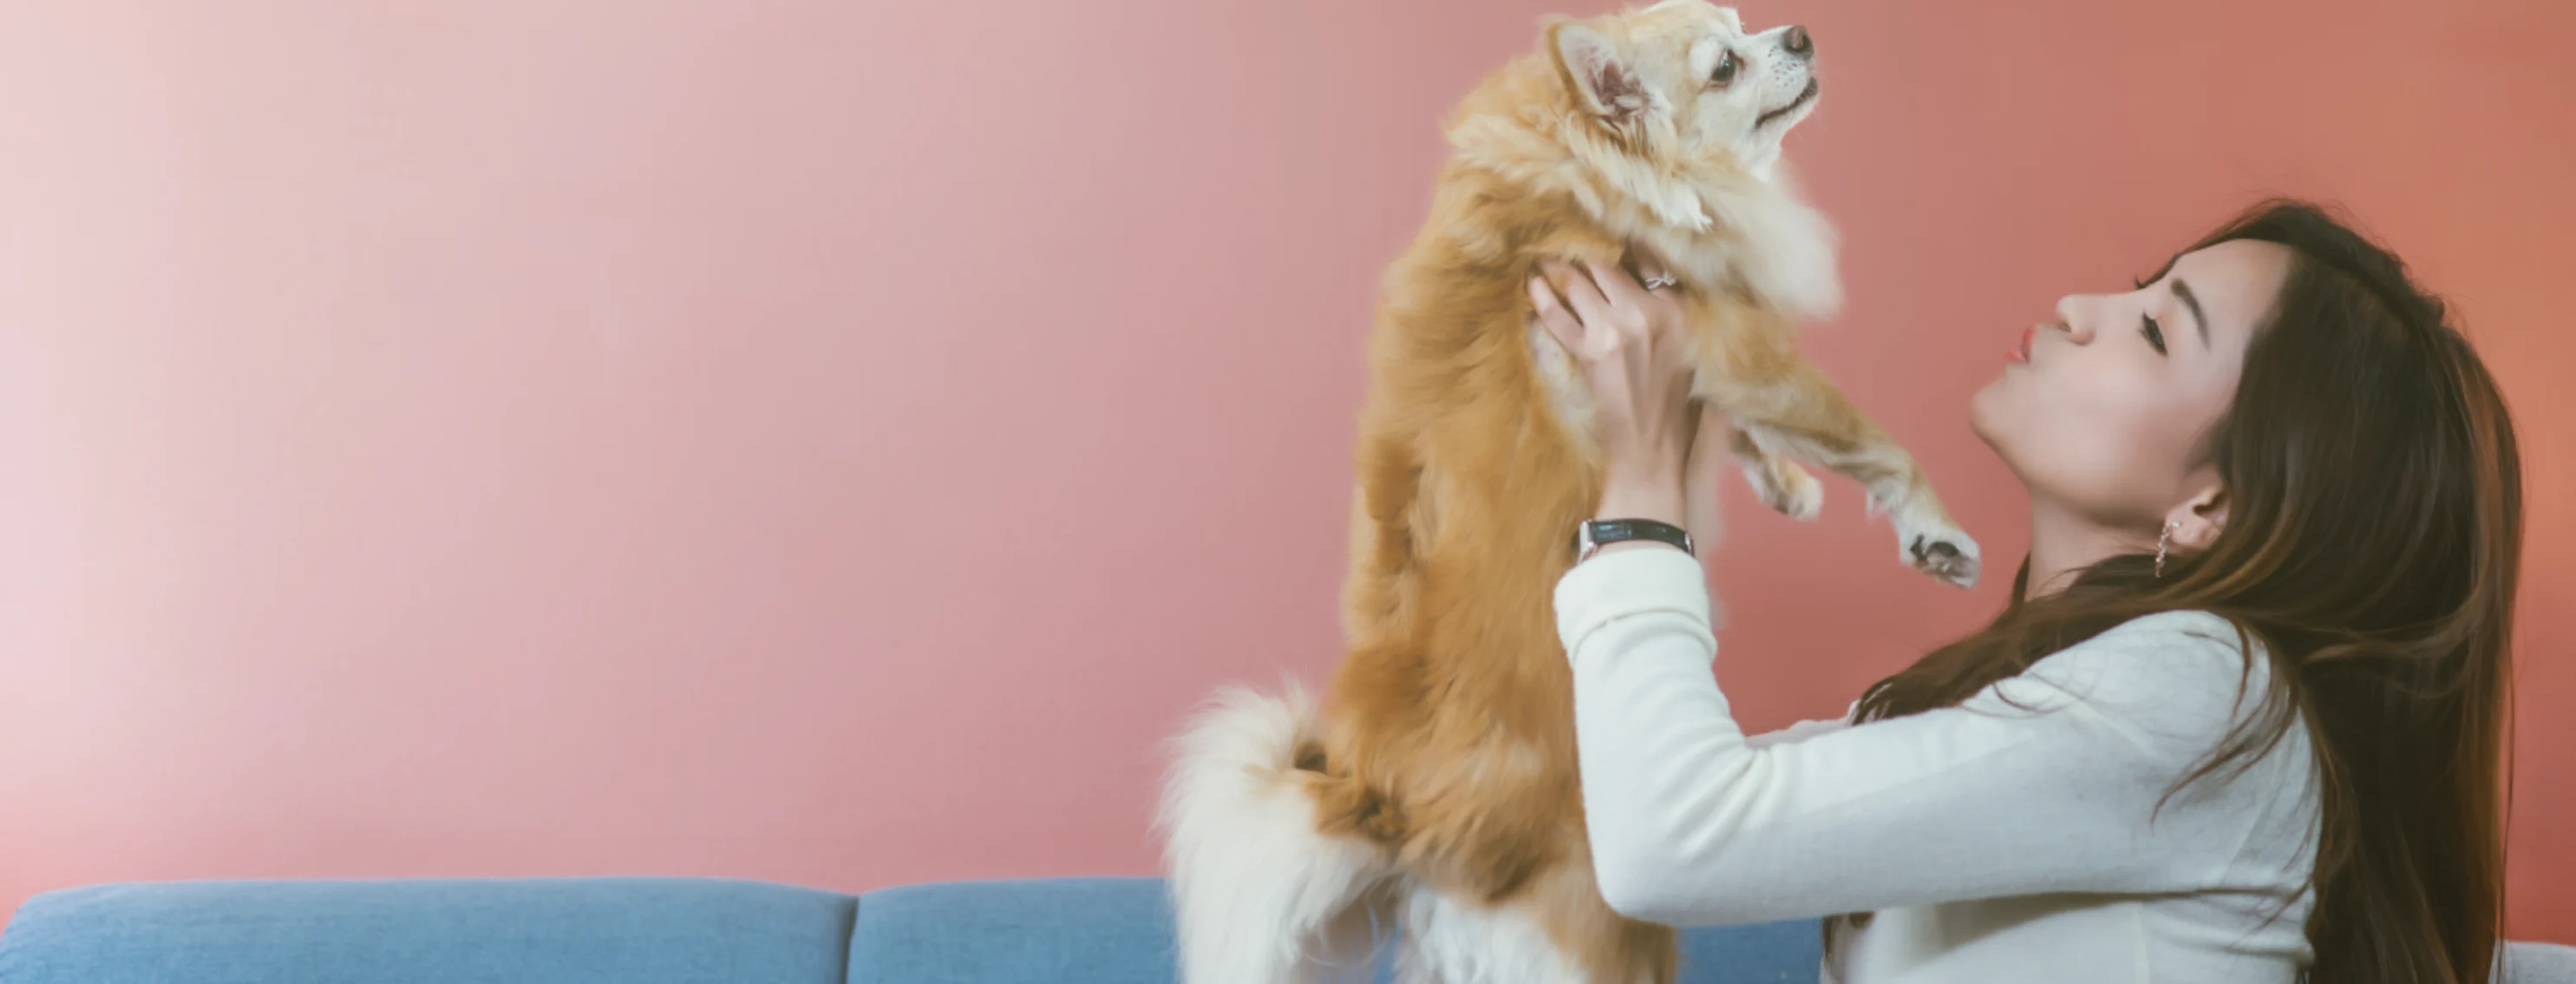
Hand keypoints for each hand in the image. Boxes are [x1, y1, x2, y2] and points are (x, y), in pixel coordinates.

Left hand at [1527, 254, 1700, 538]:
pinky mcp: (1592, 352)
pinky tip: (1532, 286)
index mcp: (1678, 310)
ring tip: (1543, 258)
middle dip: (1581, 252)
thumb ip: (1668, 311)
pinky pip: (1558, 316)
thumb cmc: (1669, 402)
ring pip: (1580, 284)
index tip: (1599, 232)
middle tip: (1558, 237)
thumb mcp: (1684, 348)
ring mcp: (1619, 331)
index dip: (1619, 244)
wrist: (1653, 449)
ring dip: (1558, 269)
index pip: (1648, 260)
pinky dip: (1542, 299)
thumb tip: (1644, 273)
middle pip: (1607, 267)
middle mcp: (1650, 313)